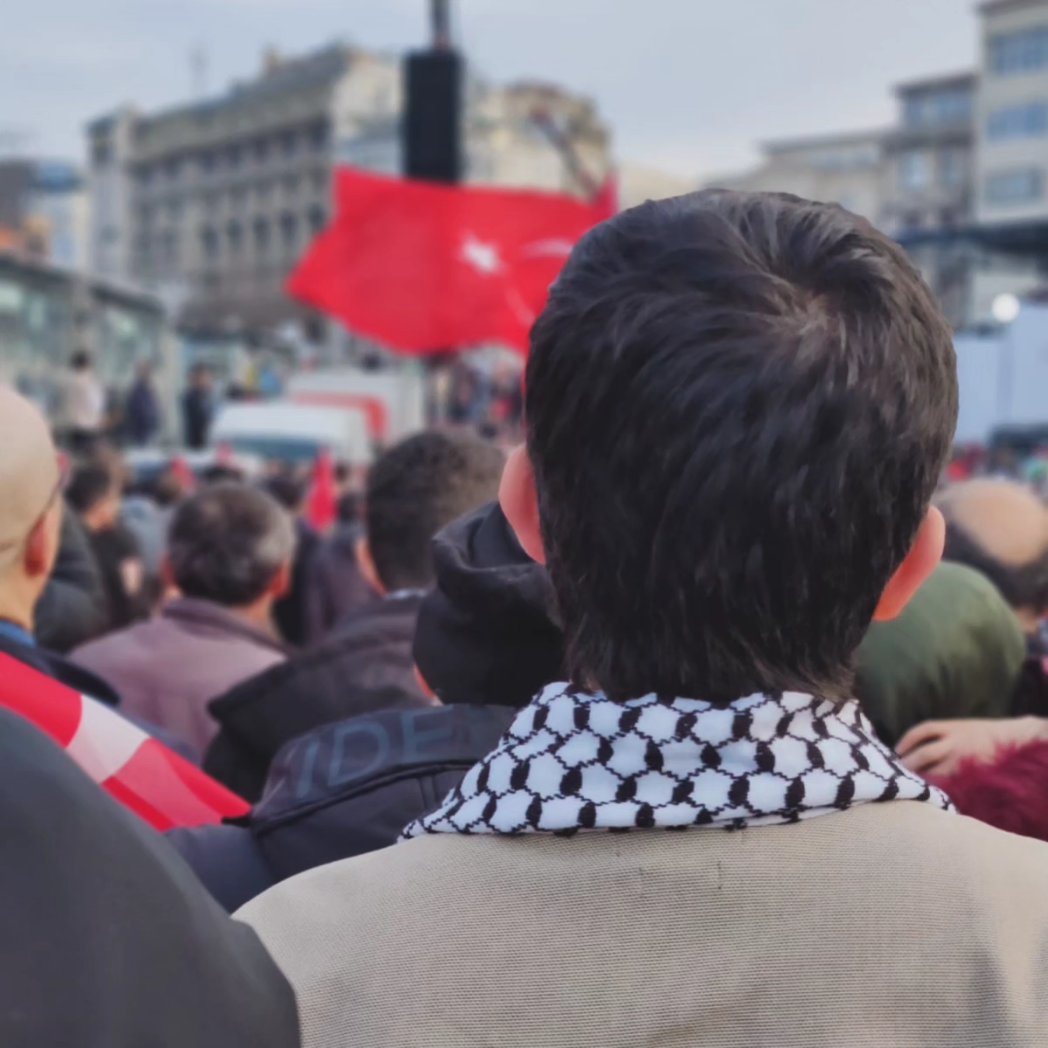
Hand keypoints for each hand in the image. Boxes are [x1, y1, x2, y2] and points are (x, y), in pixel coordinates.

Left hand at [896, 717, 1047, 778]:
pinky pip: (953, 784)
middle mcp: (958, 741)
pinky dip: (940, 789)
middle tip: (896, 772)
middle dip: (909, 763)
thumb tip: (914, 749)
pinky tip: (931, 794)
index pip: (923, 729)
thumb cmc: (985, 734)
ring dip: (921, 779)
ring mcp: (967, 759)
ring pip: (938, 771)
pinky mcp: (974, 774)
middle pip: (926, 753)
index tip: (895, 750)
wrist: (1016, 740)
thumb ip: (942, 736)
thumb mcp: (962, 727)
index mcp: (954, 726)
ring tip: (908, 785)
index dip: (907, 739)